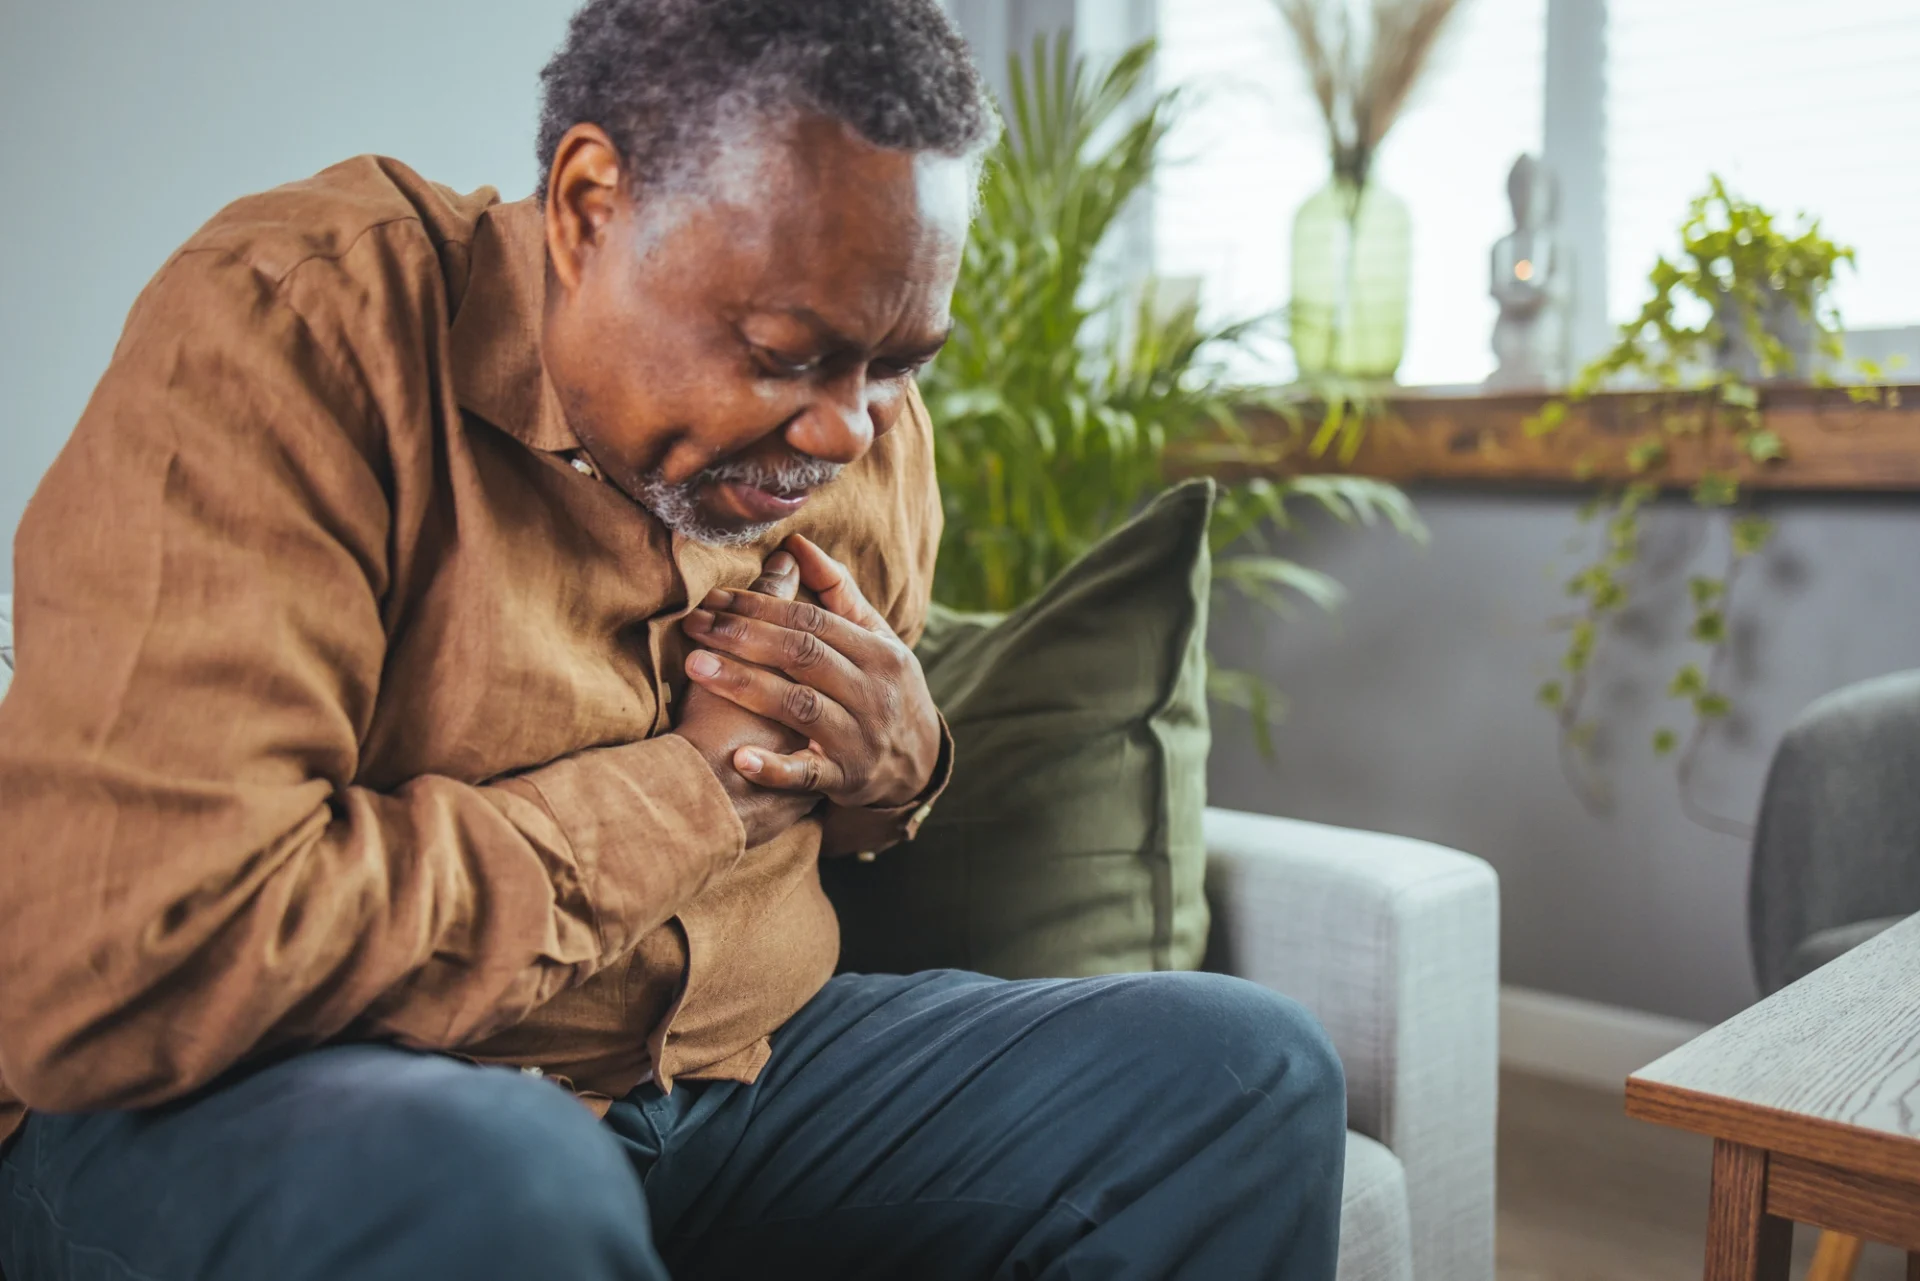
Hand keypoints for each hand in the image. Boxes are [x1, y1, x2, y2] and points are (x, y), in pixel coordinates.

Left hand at [682, 535, 940, 810]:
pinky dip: (774, 769)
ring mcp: (860, 738)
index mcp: (878, 652)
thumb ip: (838, 593)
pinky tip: (739, 759)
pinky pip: (807, 775)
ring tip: (696, 667)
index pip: (812, 620)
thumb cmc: (885, 690)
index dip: (760, 605)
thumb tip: (796, 544)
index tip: (714, 598)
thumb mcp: (876, 641)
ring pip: (799, 706)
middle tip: (694, 624)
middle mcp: (872, 692)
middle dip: (744, 636)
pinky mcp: (846, 779)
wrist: (919, 766)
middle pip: (802, 655)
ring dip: (745, 685)